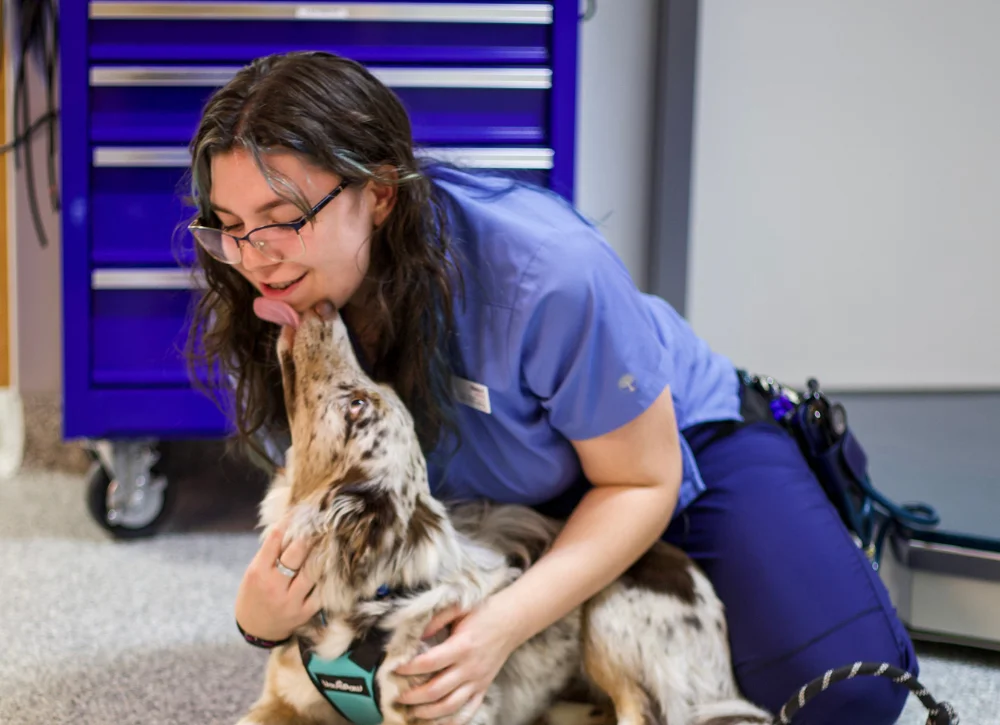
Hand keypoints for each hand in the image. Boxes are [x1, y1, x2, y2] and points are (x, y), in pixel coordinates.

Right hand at [234, 518, 320, 642]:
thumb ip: (270, 553)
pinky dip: (326, 578)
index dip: (288, 522)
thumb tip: (290, 525)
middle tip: (320, 521)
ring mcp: (290, 601)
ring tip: (330, 540)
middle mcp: (274, 586)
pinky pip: (321, 592)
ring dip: (322, 554)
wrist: (255, 629)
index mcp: (258, 572)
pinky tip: (333, 567)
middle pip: (296, 554)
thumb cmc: (254, 594)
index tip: (300, 511)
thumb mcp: (254, 572)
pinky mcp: (304, 612)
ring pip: (312, 572)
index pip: (274, 540)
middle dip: (309, 535)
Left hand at [393, 596, 520, 723]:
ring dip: (428, 713)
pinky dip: (453, 721)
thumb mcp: (459, 608)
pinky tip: (437, 722)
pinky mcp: (484, 688)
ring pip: (450, 706)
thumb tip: (414, 634)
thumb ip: (435, 620)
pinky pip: (469, 711)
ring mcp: (478, 681)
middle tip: (397, 696)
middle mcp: (470, 667)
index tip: (393, 668)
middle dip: (412, 696)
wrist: (513, 620)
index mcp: (462, 646)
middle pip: (436, 690)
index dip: (408, 668)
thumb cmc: (484, 612)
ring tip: (411, 713)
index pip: (429, 662)